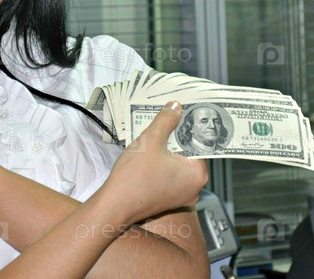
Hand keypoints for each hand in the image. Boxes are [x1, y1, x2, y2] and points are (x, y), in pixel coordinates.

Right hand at [100, 101, 207, 223]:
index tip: (179, 114)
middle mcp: (194, 187)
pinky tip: (146, 157)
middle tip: (162, 124)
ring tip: (151, 140)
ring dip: (165, 151)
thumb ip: (166, 121)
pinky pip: (169, 175)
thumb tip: (176, 107)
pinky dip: (160, 164)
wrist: (115, 205)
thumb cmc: (134, 177)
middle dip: (173, 138)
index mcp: (198, 174)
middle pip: (187, 153)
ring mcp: (181, 196)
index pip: (198, 143)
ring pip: (176, 164)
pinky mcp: (168, 200)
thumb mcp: (151, 140)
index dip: (186, 126)